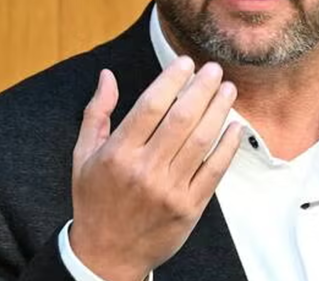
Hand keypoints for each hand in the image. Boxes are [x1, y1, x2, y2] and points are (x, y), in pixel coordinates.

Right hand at [70, 58, 241, 280]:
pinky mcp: (189, 207)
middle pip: (181, 119)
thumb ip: (96, 113)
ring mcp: (169, 190)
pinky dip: (228, 146)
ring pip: (202, 141)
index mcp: (117, 154)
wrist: (107, 256)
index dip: (172, 79)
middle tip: (215, 69)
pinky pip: (215, 171)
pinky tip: (236, 126)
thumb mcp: (83, 156)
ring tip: (228, 89)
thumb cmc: (95, 199)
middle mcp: (144, 170)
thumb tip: (107, 75)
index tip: (186, 62)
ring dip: (219, 110)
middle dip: (202, 88)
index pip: (150, 106)